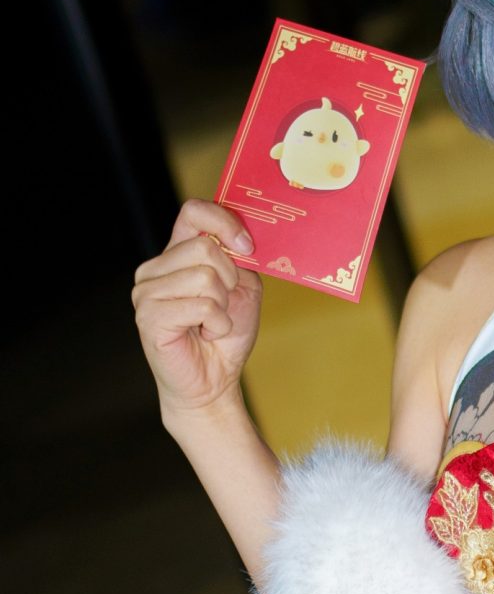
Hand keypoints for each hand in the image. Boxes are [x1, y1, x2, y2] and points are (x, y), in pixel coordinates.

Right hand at [132, 200, 262, 418]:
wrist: (213, 381)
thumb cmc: (225, 336)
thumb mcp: (243, 288)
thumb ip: (240, 258)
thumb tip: (241, 238)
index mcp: (176, 253)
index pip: (193, 212)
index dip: (224, 222)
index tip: (246, 246)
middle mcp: (155, 268)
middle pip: (205, 247)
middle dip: (229, 280)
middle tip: (222, 306)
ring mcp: (147, 291)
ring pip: (205, 277)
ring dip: (222, 307)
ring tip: (211, 324)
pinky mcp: (149, 316)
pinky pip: (201, 306)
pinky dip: (217, 324)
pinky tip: (205, 335)